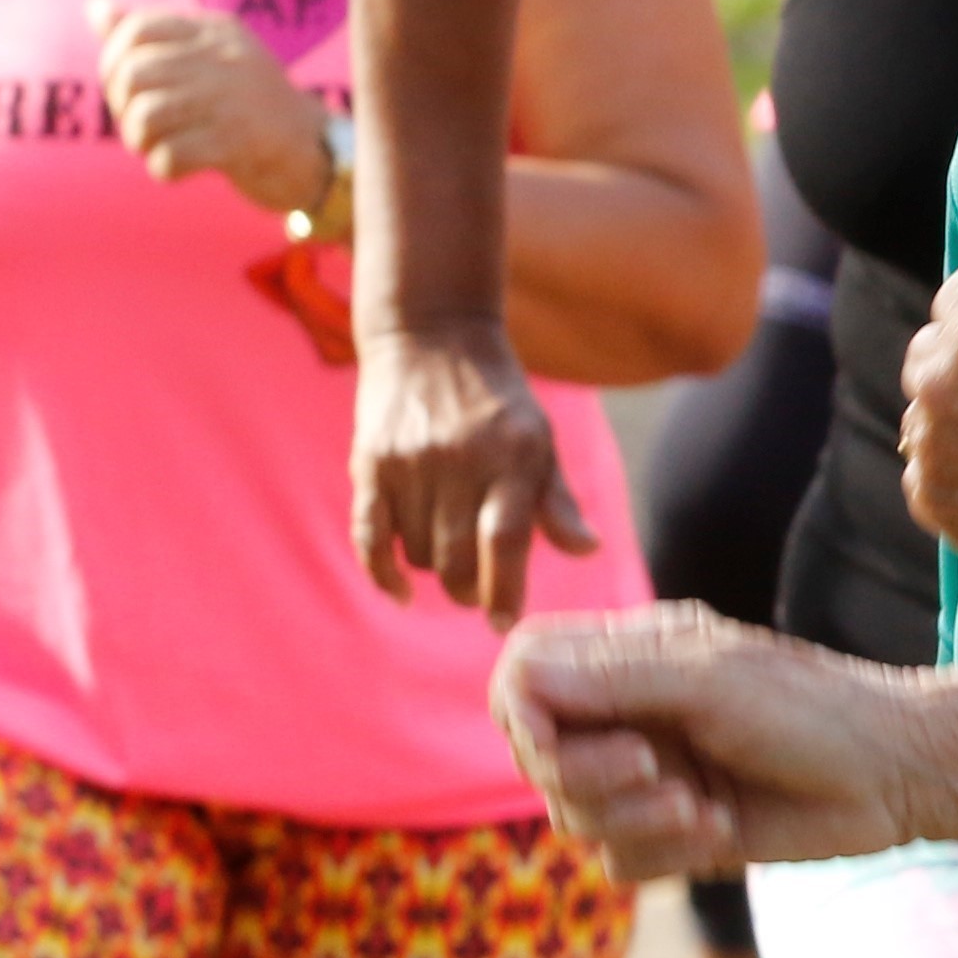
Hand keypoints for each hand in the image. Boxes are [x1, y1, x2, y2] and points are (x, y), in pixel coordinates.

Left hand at [92, 0, 334, 216]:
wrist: (316, 151)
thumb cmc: (250, 104)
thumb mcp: (210, 58)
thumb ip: (154, 36)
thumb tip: (96, 7)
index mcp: (217, 33)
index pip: (138, 29)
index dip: (114, 61)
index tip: (127, 89)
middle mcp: (224, 59)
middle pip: (133, 73)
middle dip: (123, 107)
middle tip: (142, 125)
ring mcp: (233, 101)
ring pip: (146, 115)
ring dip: (140, 141)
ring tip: (157, 147)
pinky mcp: (238, 145)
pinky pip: (169, 156)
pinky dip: (163, 168)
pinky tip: (179, 168)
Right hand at [355, 318, 591, 622]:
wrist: (432, 335)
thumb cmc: (499, 399)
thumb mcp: (541, 439)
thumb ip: (558, 500)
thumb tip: (588, 549)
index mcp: (513, 457)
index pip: (506, 540)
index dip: (506, 590)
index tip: (504, 622)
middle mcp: (461, 462)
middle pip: (458, 558)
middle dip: (470, 591)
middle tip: (477, 593)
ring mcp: (412, 463)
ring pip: (418, 552)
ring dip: (434, 570)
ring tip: (448, 552)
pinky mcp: (371, 463)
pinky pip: (370, 536)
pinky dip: (382, 573)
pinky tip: (401, 593)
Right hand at [491, 605, 926, 876]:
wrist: (895, 775)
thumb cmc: (814, 709)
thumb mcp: (709, 679)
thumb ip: (611, 677)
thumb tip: (516, 679)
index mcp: (630, 656)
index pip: (522, 674)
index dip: (524, 714)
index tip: (558, 739)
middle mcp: (629, 714)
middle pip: (535, 756)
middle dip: (584, 775)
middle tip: (652, 769)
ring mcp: (648, 776)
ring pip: (572, 816)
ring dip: (632, 819)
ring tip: (699, 807)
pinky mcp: (673, 834)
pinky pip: (618, 861)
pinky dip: (660, 851)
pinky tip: (719, 830)